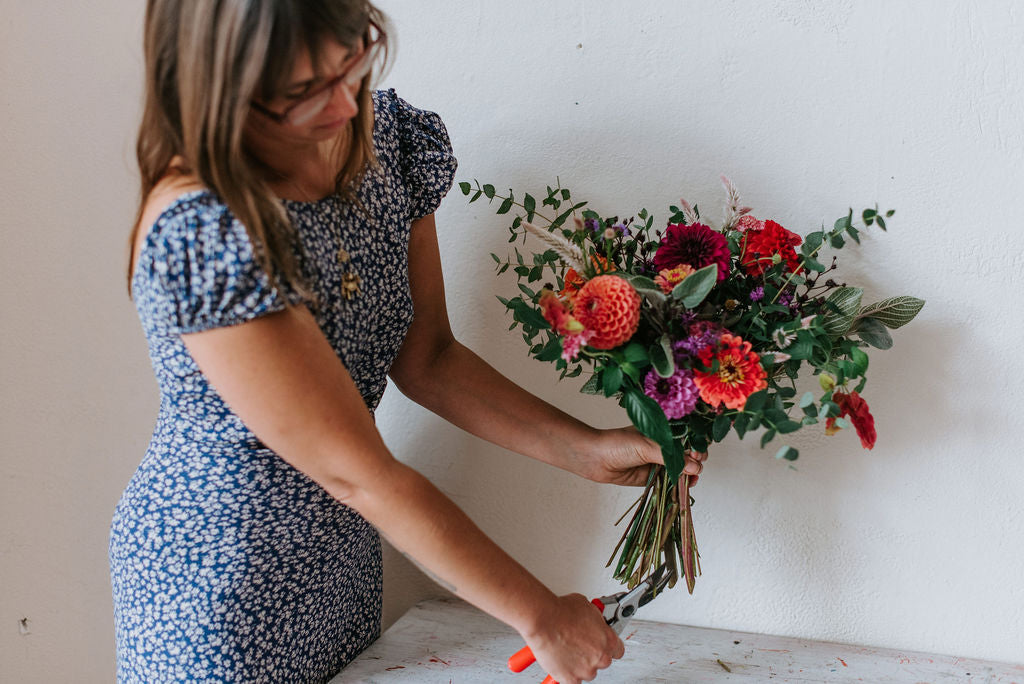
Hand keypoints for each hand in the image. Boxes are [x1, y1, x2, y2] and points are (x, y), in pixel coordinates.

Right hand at [520, 593, 623, 683]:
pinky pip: (572, 680)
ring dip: (579, 664)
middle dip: (592, 654)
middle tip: (579, 645)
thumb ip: (596, 622)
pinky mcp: (571, 679)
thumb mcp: (588, 608)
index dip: (609, 647)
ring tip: (566, 650)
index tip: (602, 645)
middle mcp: (601, 657)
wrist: (544, 620)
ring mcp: (586, 670)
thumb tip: (595, 623)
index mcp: (609, 640)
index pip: (618, 650)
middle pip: (602, 661)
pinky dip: (566, 673)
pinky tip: (560, 661)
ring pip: (587, 671)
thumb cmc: (562, 612)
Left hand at [571, 426, 706, 486]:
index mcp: (663, 431)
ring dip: (691, 473)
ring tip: (692, 478)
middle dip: (696, 460)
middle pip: (688, 453)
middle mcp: (663, 445)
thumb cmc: (617, 444)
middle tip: (696, 465)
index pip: (688, 436)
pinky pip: (672, 480)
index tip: (699, 452)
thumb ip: (671, 457)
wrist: (595, 458)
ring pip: (682, 468)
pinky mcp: (654, 476)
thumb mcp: (646, 446)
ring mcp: (658, 461)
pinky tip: (686, 485)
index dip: (697, 444)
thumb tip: (695, 467)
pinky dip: (681, 484)